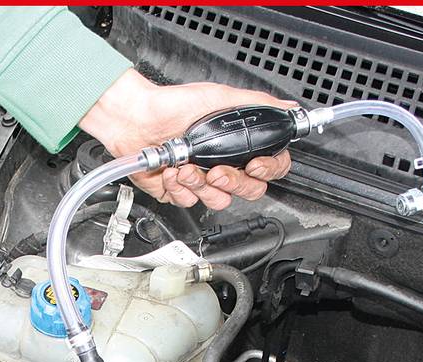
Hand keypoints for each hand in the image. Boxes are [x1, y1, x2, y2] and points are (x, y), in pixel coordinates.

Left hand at [79, 69, 295, 209]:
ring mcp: (201, 180)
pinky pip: (189, 203)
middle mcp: (223, 164)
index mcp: (236, 145)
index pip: (270, 167)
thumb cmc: (172, 104)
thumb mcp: (220, 97)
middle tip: (217, 170)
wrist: (134, 118)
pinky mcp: (179, 192)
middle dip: (233, 182)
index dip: (268, 170)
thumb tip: (288, 107)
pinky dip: (179, 187)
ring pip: (219, 201)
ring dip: (201, 185)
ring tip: (185, 167)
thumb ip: (257, 105)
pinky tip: (171, 170)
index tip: (255, 165)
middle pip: (249, 190)